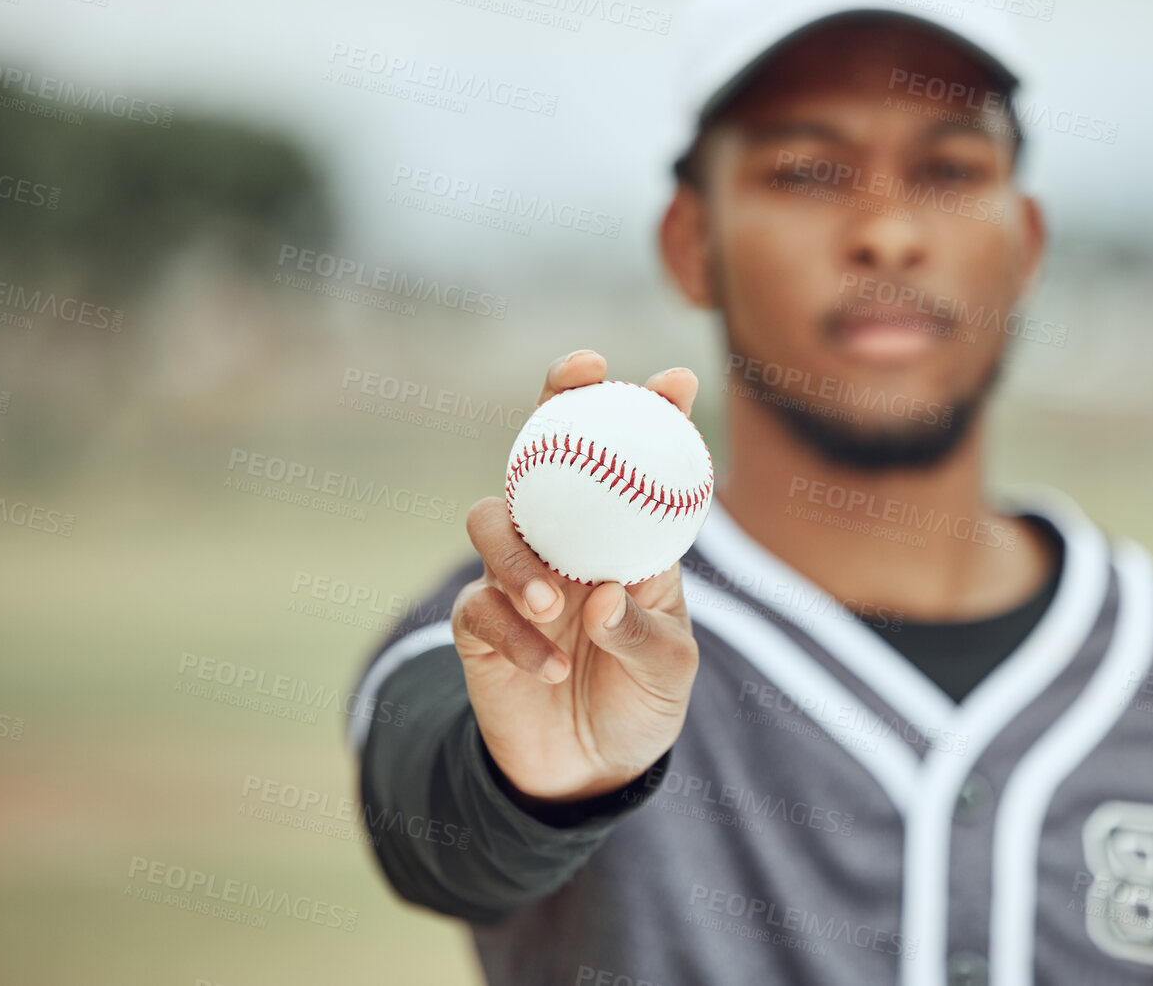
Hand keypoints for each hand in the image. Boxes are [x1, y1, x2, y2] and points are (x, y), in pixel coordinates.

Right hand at [450, 350, 700, 803]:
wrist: (590, 774)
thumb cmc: (642, 701)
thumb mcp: (668, 669)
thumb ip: (641, 630)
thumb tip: (603, 592)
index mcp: (621, 539)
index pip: (629, 462)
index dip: (647, 411)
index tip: (675, 379)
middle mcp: (564, 543)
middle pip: (543, 453)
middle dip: (554, 405)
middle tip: (575, 378)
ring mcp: (516, 578)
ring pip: (490, 522)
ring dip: (519, 555)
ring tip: (554, 604)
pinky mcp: (477, 626)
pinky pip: (478, 608)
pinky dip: (514, 636)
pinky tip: (552, 669)